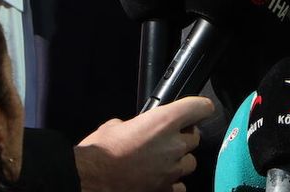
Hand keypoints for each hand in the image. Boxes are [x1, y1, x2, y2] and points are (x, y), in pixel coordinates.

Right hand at [74, 96, 214, 191]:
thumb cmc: (99, 151)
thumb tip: (133, 127)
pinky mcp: (165, 190)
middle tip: (168, 138)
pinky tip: (161, 179)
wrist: (89, 180)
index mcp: (164, 122)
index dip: (200, 107)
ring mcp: (172, 170)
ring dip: (180, 160)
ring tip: (164, 161)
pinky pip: (180, 186)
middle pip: (195, 137)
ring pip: (191, 162)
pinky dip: (173, 182)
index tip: (197, 110)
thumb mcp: (115, 126)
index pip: (200, 108)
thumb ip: (134, 123)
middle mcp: (174, 145)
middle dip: (184, 136)